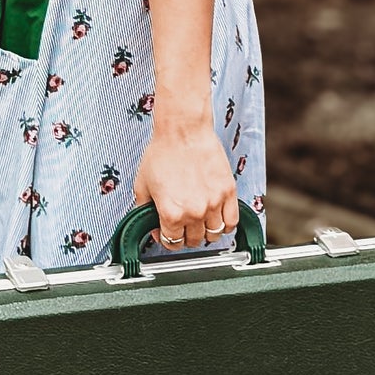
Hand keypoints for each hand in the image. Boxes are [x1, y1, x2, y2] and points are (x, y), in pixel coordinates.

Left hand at [133, 123, 238, 250]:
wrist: (183, 131)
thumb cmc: (162, 152)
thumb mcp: (142, 185)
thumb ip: (144, 210)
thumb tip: (150, 225)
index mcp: (171, 213)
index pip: (171, 243)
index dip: (167, 239)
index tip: (168, 233)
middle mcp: (194, 212)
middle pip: (193, 240)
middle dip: (185, 236)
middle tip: (182, 226)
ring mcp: (213, 204)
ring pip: (214, 235)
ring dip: (205, 232)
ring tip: (200, 223)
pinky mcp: (228, 192)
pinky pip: (232, 222)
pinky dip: (225, 226)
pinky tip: (217, 219)